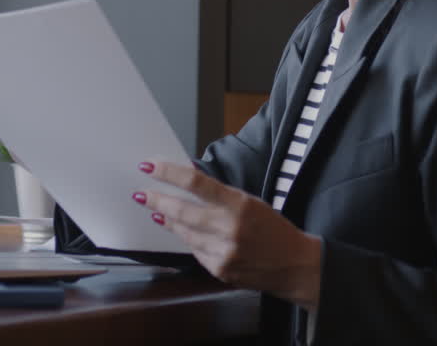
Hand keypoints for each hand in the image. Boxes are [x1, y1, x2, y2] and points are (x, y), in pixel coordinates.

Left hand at [133, 161, 321, 309]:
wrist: (294, 265)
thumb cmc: (274, 229)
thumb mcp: (252, 202)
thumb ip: (220, 195)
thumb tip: (189, 182)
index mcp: (240, 204)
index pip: (196, 183)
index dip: (169, 173)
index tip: (150, 166)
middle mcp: (230, 228)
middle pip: (181, 210)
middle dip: (157, 200)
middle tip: (141, 193)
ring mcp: (223, 252)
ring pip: (184, 232)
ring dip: (168, 220)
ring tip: (158, 211)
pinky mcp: (219, 270)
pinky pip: (194, 251)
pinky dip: (187, 239)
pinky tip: (184, 232)